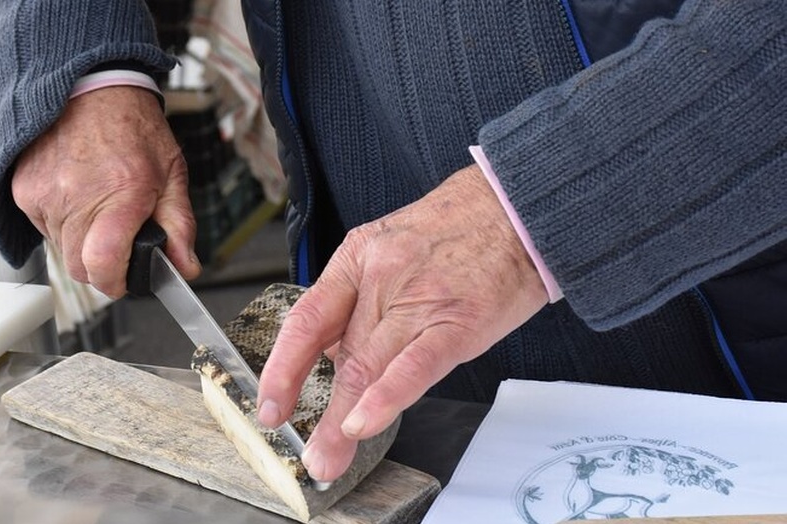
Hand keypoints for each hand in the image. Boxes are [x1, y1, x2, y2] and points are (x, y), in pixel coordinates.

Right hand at [12, 86, 199, 296]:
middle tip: (119, 243)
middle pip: (80, 268)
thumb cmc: (134, 128)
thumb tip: (185, 267)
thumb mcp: (172, 175)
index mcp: (120, 196)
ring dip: (83, 244)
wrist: (90, 88)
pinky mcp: (24, 191)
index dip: (116, 282)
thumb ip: (180, 226)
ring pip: (61, 251)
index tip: (125, 280)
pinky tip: (79, 197)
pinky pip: (44, 228)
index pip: (102, 265)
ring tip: (100, 209)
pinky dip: (63, 224)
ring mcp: (45, 195)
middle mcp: (77, 198)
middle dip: (103, 266)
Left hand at [256, 164, 548, 481]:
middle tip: (311, 455)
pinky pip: (415, 365)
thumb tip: (335, 350)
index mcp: (358, 257)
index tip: (272, 405)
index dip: (283, 367)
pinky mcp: (459, 320)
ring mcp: (419, 298)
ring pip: (370, 367)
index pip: (308, 319)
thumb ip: (362, 299)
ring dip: (344, 423)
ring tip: (329, 458)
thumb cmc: (457, 230)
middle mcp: (381, 276)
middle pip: (342, 354)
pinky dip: (386, 398)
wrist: (514, 206)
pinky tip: (364, 425)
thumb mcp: (391, 246)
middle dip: (319, 414)